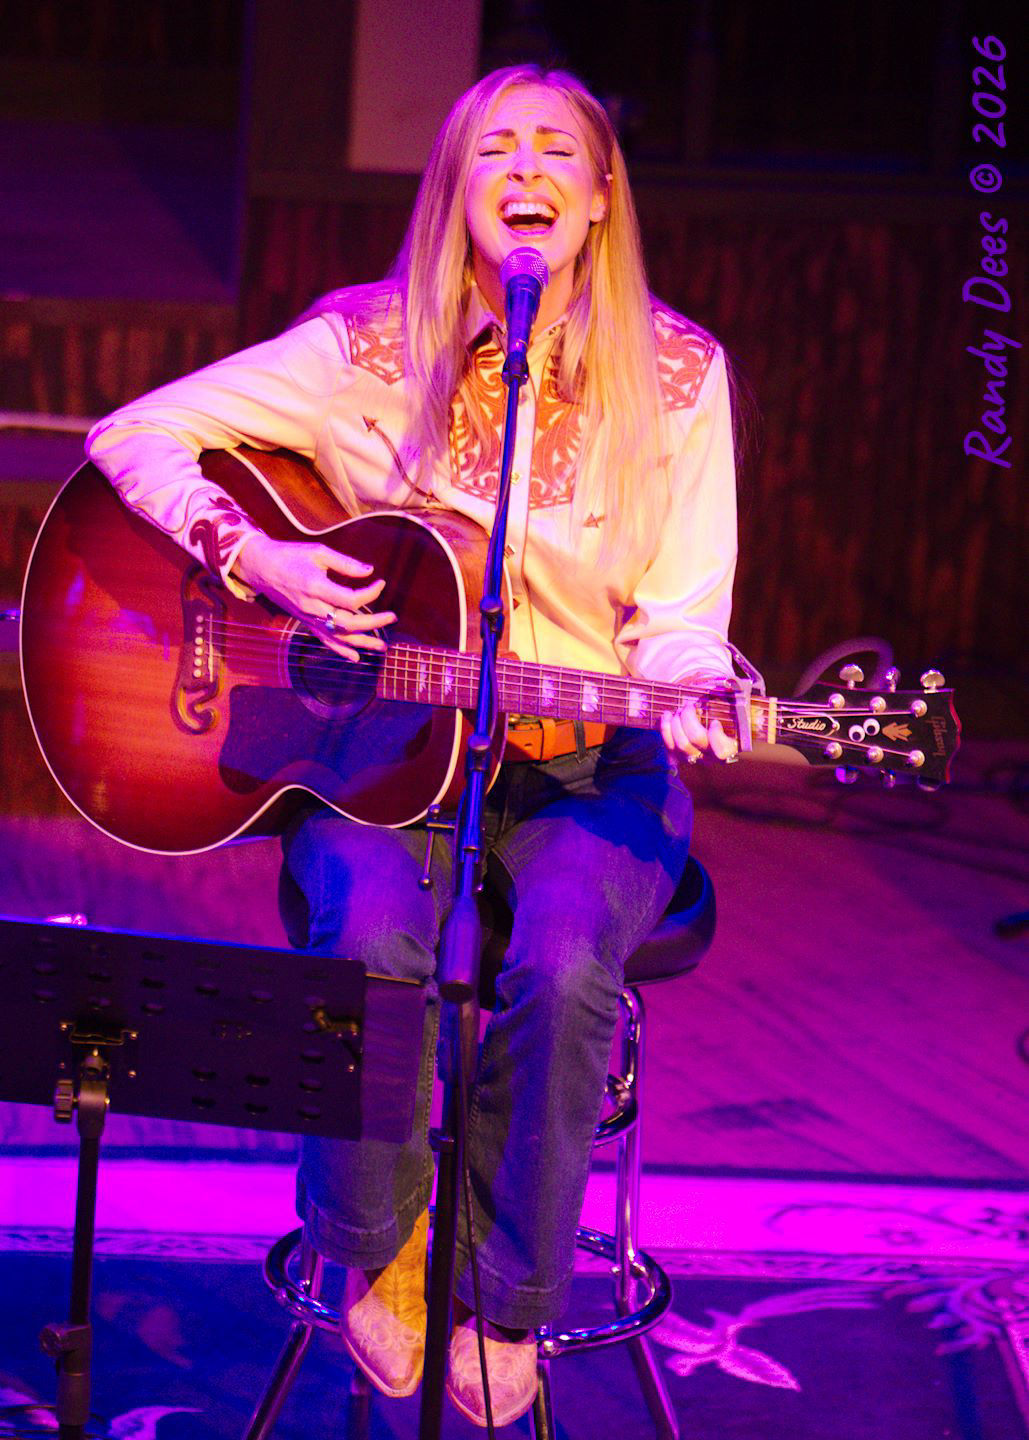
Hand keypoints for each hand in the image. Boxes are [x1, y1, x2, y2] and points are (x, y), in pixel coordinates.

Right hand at [235, 533, 396, 661]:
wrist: (260, 567)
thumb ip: (345, 564)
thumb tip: (370, 571)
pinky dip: (341, 650)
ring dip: (362, 642)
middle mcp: (312, 607)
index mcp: (315, 586)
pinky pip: (324, 640)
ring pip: (338, 636)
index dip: (370, 593)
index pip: (350, 600)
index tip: (380, 582)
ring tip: (382, 647)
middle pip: (348, 623)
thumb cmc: (290, 555)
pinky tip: (356, 658)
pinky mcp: (305, 622)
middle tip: (393, 618)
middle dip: (374, 623)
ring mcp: (308, 618)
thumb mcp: (318, 552)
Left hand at [660, 682, 738, 768]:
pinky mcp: (681, 757)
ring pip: (681, 744)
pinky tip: (667, 716)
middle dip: (689, 718)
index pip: (722, 750)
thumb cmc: (729, 716)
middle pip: (696, 739)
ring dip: (676, 722)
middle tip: (689, 705)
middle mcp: (712, 756)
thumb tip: (727, 685)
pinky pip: (669, 746)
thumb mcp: (735, 707)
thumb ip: (732, 698)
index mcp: (730, 747)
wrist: (717, 730)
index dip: (716, 735)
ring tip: (678, 710)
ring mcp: (696, 758)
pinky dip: (666, 729)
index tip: (715, 721)